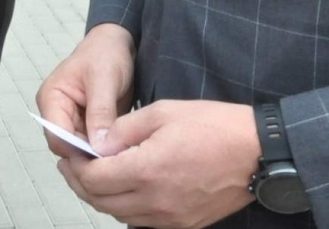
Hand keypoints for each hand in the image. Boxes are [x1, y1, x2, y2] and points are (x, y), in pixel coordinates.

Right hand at [36, 23, 134, 158]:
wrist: (116, 45)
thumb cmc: (105, 55)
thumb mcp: (104, 80)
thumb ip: (100, 112)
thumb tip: (99, 147)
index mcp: (51, 99)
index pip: (57, 137)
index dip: (79, 151)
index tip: (107, 158)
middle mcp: (56, 113)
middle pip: (67, 148)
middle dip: (90, 155)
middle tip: (119, 160)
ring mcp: (71, 120)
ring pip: (80, 150)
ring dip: (99, 154)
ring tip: (123, 155)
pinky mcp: (86, 126)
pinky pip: (92, 146)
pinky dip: (105, 150)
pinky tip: (122, 150)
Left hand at [59, 100, 259, 228]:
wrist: (259, 153)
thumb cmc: (214, 127)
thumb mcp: (163, 112)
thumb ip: (123, 129)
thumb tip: (97, 143)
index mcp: (147, 170)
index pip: (94, 178)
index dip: (75, 165)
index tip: (69, 152)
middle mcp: (156, 201)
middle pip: (101, 201)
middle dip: (80, 182)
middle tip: (72, 164)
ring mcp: (171, 217)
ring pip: (119, 215)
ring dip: (100, 197)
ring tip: (93, 174)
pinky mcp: (184, 223)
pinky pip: (142, 221)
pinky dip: (124, 207)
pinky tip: (123, 187)